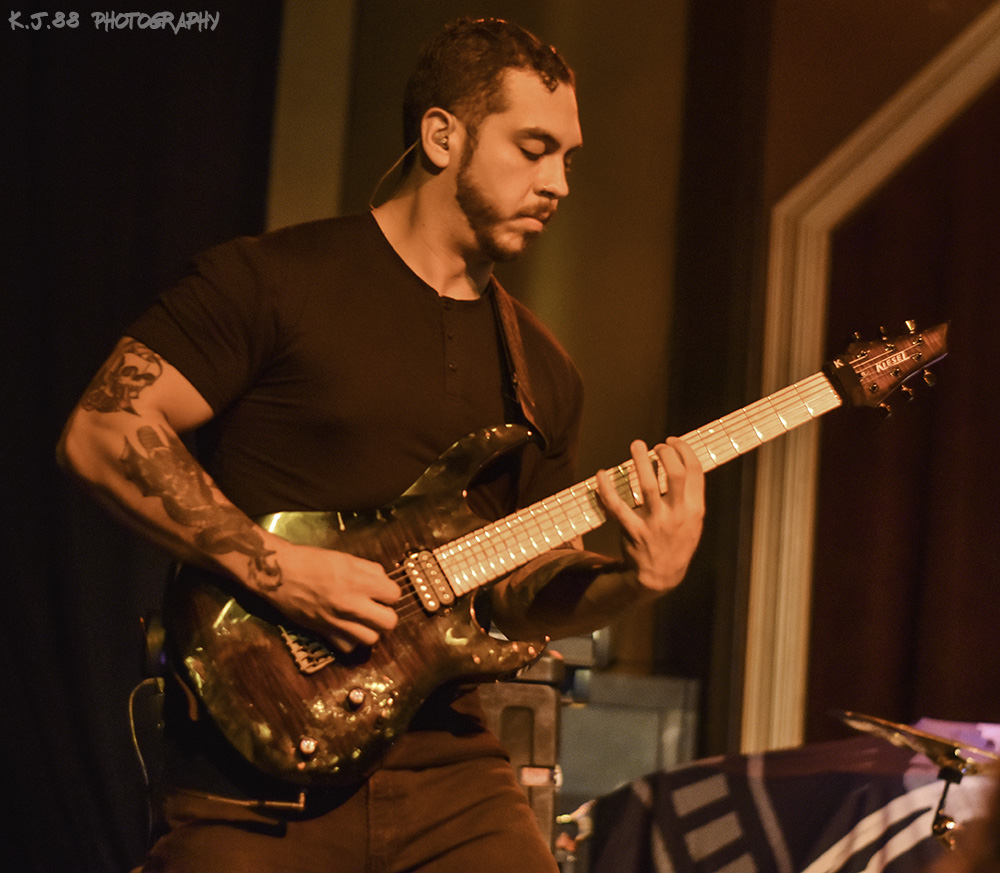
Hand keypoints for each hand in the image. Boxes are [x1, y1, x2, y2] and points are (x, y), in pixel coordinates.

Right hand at [259, 537, 400, 651]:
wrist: (278, 574)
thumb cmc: (310, 560)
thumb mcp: (345, 558)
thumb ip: (368, 570)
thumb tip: (383, 580)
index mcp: (358, 581)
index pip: (394, 595)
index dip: (389, 592)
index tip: (381, 591)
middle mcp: (351, 604)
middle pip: (389, 622)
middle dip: (386, 614)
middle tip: (376, 608)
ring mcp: (338, 622)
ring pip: (372, 639)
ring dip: (371, 630)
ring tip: (363, 620)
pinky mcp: (324, 633)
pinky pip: (349, 647)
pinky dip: (351, 641)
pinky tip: (347, 629)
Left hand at [595, 437, 704, 593]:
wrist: (661, 575)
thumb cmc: (677, 541)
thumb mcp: (693, 521)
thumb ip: (690, 495)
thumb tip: (680, 460)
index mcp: (695, 509)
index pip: (694, 471)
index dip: (683, 450)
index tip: (672, 441)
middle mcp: (677, 514)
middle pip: (674, 474)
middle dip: (665, 453)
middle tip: (655, 446)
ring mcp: (655, 523)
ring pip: (647, 485)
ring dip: (640, 461)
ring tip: (636, 445)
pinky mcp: (633, 530)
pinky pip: (617, 506)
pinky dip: (607, 488)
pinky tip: (601, 474)